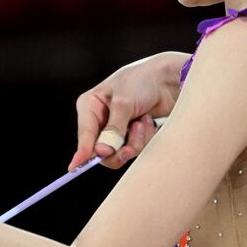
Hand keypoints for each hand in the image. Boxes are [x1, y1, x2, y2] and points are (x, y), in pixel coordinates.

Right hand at [68, 51, 189, 171]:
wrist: (169, 79)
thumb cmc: (142, 81)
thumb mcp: (124, 103)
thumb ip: (113, 129)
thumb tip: (102, 152)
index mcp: (90, 105)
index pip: (85, 135)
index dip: (82, 152)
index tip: (77, 167)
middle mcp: (100, 119)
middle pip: (101, 151)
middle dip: (119, 149)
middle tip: (130, 148)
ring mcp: (116, 128)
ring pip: (119, 153)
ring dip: (135, 141)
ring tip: (143, 122)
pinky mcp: (131, 134)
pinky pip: (134, 149)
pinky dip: (144, 138)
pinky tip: (148, 122)